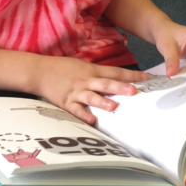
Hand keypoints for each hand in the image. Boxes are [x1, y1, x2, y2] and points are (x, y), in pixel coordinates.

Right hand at [31, 57, 150, 124]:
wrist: (39, 71)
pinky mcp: (66, 101)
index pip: (115, 72)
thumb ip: (97, 72)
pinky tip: (92, 120)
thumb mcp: (81, 65)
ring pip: (91, 97)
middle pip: (106, 84)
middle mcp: (86, 80)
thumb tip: (115, 78)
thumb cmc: (62, 68)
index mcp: (92, 70)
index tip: (145, 78)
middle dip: (120, 88)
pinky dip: (83, 114)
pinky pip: (76, 109)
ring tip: (114, 107)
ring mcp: (76, 91)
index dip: (130, 75)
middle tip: (134, 92)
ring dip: (103, 101)